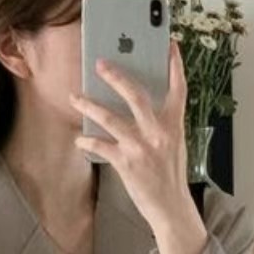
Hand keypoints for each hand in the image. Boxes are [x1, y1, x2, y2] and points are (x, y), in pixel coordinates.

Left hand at [70, 39, 194, 234]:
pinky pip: (101, 146)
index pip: (178, 88)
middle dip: (116, 76)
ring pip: (110, 117)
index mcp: (174, 125)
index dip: (174, 64)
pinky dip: (87, 141)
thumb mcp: (173, 144)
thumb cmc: (170, 175)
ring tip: (75, 97)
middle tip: (99, 63)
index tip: (169, 44)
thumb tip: (139, 103)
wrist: (171, 208)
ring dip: (89, 104)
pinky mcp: (127, 164)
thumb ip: (160, 123)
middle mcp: (159, 132)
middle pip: (136, 95)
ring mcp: (142, 147)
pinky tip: (79, 139)